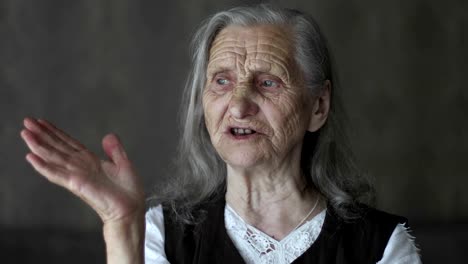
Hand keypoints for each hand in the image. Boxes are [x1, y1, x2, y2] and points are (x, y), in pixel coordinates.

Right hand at [20, 117, 144, 223]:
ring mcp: (77, 175)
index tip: (42, 121)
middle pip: (57, 147)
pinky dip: (44, 166)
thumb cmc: (128, 191)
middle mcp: (80, 167)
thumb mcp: (124, 164)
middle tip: (27, 121)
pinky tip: (31, 157)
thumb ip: (115, 150)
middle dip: (42, 134)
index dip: (55, 132)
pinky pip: (57, 174)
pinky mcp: (77, 184)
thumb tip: (108, 135)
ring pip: (53, 157)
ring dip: (38, 145)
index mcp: (90, 161)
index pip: (68, 143)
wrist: (131, 208)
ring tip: (25, 133)